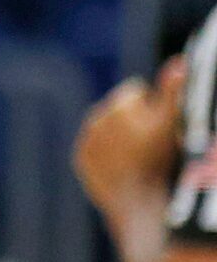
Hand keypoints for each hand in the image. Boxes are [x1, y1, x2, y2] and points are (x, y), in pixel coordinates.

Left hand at [75, 60, 184, 208]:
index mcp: (118, 104)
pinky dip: (107, 153)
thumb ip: (173, 90)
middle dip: (133, 120)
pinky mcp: (81, 159)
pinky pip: (96, 149)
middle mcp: (96, 117)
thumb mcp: (171, 122)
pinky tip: (123, 166)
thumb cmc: (159, 159)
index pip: (136, 92)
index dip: (152, 108)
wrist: (137, 200)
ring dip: (120, 136)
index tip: (158, 126)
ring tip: (138, 155)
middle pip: (120, 110)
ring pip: (107, 129)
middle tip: (149, 143)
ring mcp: (86, 139)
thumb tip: (179, 61)